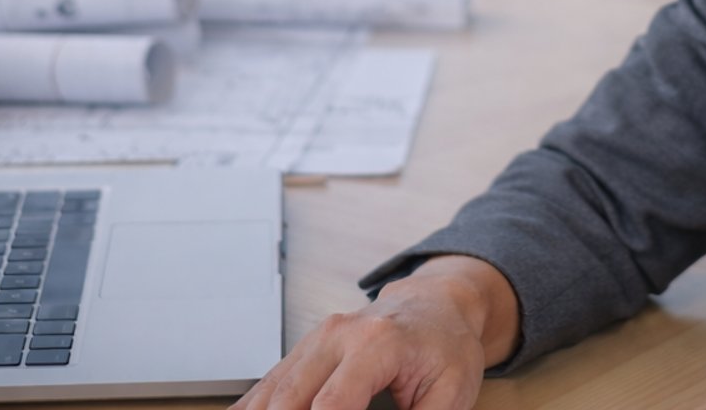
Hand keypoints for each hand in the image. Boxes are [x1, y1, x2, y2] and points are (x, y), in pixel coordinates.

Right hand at [234, 254, 520, 409]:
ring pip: (269, 393)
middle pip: (288, 400)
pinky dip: (254, 408)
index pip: (331, 404)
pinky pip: (267, 385)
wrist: (435, 305)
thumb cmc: (446, 348)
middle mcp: (336, 336)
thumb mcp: (451, 393)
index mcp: (376, 344)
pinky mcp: (304, 351)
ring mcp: (314, 340)